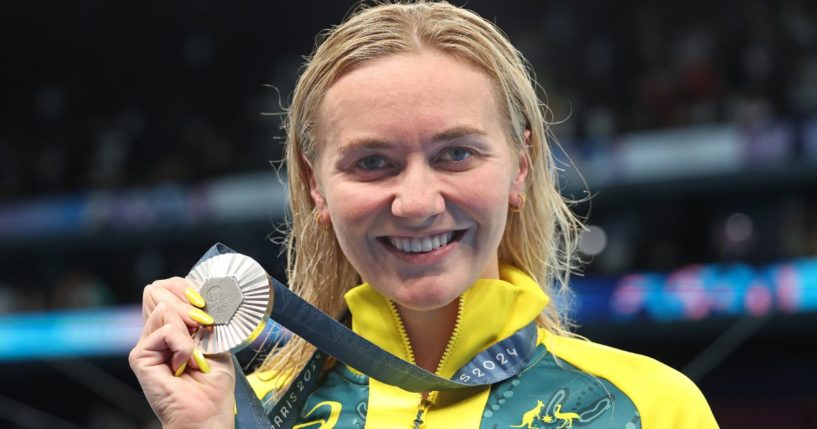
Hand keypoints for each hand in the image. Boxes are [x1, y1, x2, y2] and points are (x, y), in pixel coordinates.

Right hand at [129, 277, 235, 428]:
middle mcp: (156, 332)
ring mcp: (146, 343)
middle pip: (157, 289)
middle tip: (203, 325)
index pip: (168, 287)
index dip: (186, 288)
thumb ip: (200, 316)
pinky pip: (165, 330)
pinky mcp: (140, 356)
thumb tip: (192, 295)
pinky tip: (185, 363)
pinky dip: (183, 345)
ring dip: (188, 328)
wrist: (208, 413)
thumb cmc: (214, 383)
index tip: (205, 305)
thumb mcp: (214, 339)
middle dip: (187, 301)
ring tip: (195, 353)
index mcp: (173, 325)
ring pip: (163, 307)